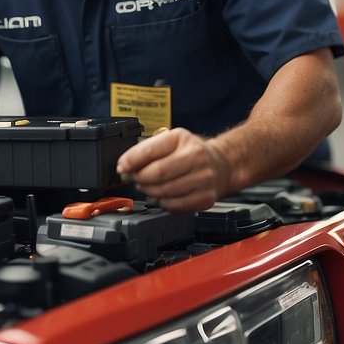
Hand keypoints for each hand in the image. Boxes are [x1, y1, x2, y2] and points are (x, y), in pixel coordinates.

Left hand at [115, 128, 232, 211]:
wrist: (221, 165)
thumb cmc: (191, 152)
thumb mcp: (170, 141)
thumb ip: (147, 150)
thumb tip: (125, 166)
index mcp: (182, 138)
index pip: (150, 150)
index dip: (131, 161)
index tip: (122, 167)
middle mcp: (196, 156)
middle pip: (157, 173)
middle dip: (139, 178)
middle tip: (134, 178)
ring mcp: (203, 178)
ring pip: (164, 192)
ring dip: (149, 191)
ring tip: (147, 187)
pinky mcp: (206, 197)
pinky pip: (175, 205)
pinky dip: (162, 203)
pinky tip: (161, 197)